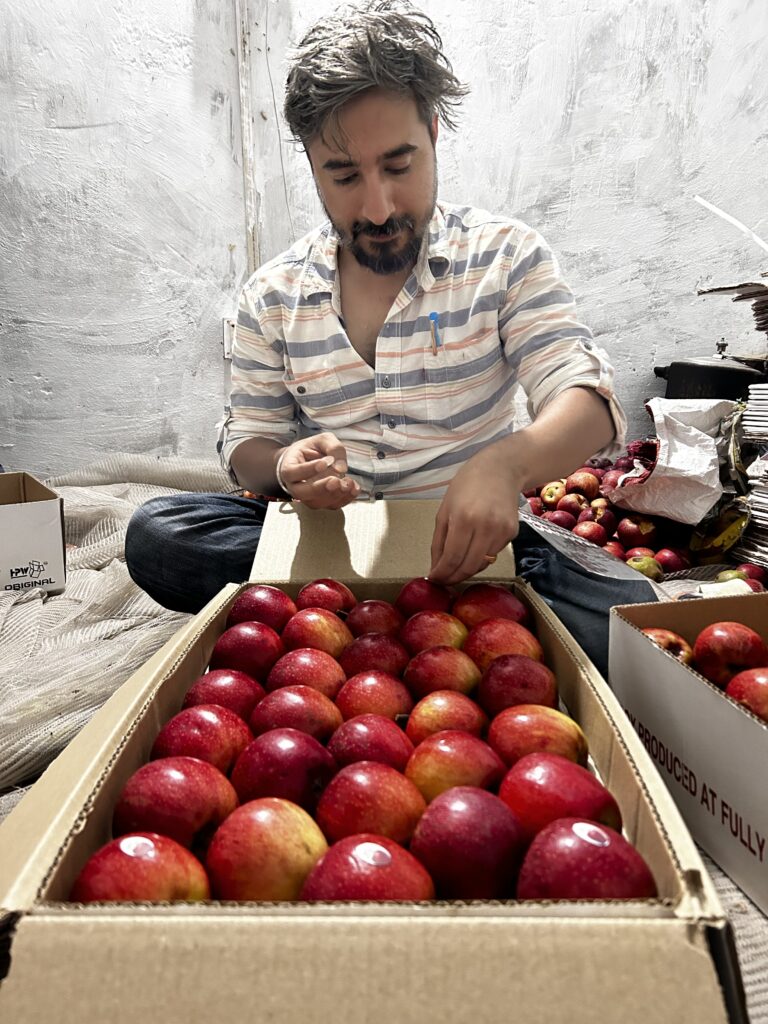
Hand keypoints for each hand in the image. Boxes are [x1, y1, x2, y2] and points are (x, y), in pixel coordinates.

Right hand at [278, 432, 359, 509]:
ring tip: (348, 482)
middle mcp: (295, 486)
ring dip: (335, 494)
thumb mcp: (322, 440)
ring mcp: (307, 497)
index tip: (325, 462)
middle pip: (302, 493)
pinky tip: (354, 488)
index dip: (308, 469)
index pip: (292, 472)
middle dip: (321, 488)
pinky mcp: (322, 502)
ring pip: (318, 502)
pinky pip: (332, 506)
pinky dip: (345, 498)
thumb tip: (341, 469)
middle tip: (336, 480)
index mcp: (289, 468)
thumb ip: (333, 448)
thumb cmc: (312, 449)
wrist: (309, 460)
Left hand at [429, 447, 519, 584]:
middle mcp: (485, 527)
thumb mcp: (445, 510)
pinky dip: (481, 556)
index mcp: (463, 519)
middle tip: (444, 580)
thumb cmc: (467, 486)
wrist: (500, 470)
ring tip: (457, 564)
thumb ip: (439, 542)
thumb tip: (436, 568)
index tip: (435, 579)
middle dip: (453, 577)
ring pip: (482, 564)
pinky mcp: (512, 533)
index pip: (452, 559)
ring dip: (467, 568)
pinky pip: (493, 554)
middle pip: (468, 566)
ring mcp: (501, 531)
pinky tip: (475, 546)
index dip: (442, 574)